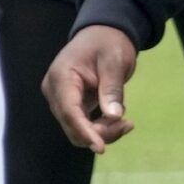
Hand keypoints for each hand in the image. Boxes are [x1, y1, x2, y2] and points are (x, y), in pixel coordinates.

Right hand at [43, 24, 138, 151]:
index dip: (84, 131)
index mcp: (61, 77)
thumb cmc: (109, 44)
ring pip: (77, 129)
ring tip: (127, 123)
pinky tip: (119, 120)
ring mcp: (60, 99)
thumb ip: (112, 89)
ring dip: (102, 132)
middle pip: (72, 125)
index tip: (101, 148)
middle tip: (128, 125)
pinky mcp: (70, 105)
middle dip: (99, 133)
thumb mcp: (115, 62)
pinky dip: (100, 128)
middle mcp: (55, 90)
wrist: (104, 35)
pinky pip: (82, 125)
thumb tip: (113, 116)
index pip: (68, 111)